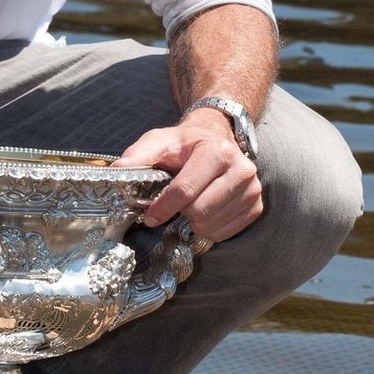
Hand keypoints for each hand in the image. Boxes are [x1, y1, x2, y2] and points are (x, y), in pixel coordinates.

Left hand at [114, 110, 262, 243]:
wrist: (216, 140)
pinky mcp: (256, 206)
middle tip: (173, 206)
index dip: (163, 207)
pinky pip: (225, 233)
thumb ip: (138, 156)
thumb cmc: (185, 145)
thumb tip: (117, 172)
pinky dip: (209, 229)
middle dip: (180, 213)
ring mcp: (252, 189)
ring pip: (212, 225)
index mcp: (216, 151)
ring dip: (193, 222)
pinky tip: (204, 212)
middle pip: (200, 211)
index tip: (149, 216)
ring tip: (189, 206)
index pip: (186, 190)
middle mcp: (241, 169)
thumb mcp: (158, 142)